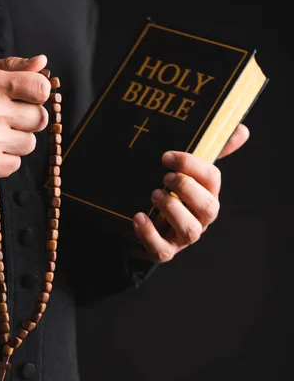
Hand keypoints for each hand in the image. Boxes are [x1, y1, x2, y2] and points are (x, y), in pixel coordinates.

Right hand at [0, 54, 50, 181]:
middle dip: (28, 119)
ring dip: (17, 141)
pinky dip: (6, 160)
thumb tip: (41, 62)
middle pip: (40, 118)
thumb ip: (11, 67)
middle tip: (8, 118)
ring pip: (30, 144)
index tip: (27, 97)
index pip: (41, 89)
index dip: (38, 94)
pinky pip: (16, 164)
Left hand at [130, 124, 249, 262]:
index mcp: (208, 194)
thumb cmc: (172, 192)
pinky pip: (162, 250)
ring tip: (153, 194)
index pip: (212, 179)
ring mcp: (184, 237)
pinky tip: (138, 217)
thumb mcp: (187, 171)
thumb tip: (242, 130)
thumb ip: (211, 151)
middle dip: (186, 189)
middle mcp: (201, 217)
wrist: (145, 222)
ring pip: (190, 231)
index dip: (191, 165)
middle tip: (164, 177)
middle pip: (208, 207)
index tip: (166, 157)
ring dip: (172, 210)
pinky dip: (149, 235)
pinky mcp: (165, 251)